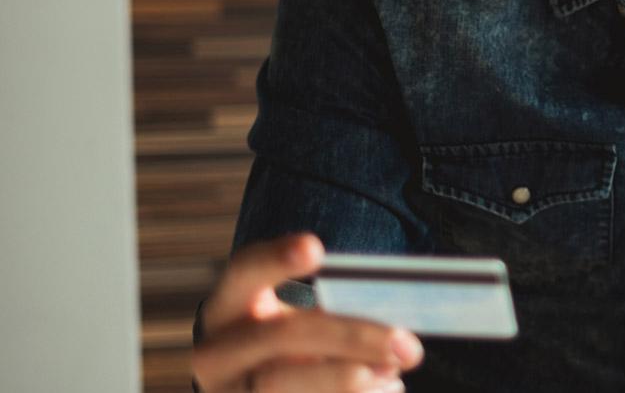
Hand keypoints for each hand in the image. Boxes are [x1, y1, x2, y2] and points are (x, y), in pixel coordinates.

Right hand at [191, 234, 424, 391]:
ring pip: (280, 385)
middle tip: (407, 345)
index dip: (275, 259)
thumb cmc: (288, 350)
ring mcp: (228, 392)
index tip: (315, 247)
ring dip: (346, 379)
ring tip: (394, 373)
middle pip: (279, 336)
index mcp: (229, 308)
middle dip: (350, 338)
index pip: (244, 272)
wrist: (250, 390)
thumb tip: (394, 332)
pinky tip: (385, 391)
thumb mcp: (296, 325)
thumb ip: (334, 316)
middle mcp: (216, 352)